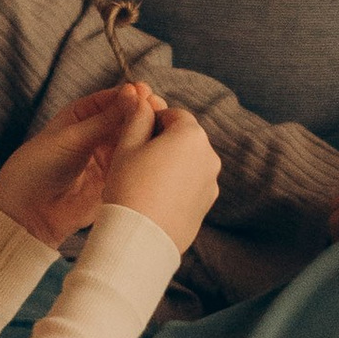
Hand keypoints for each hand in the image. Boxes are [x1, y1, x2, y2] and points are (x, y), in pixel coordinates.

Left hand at [0, 82, 162, 247]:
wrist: (29, 211)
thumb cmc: (38, 167)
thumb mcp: (72, 137)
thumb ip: (105, 119)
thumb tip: (134, 94)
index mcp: (81, 116)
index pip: (111, 100)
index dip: (129, 96)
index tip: (145, 93)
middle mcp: (96, 134)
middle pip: (127, 119)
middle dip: (143, 113)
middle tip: (157, 109)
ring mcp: (108, 157)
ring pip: (134, 141)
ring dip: (147, 134)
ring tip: (159, 130)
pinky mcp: (115, 179)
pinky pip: (134, 165)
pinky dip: (145, 158)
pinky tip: (154, 153)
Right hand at [103, 94, 221, 247]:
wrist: (139, 239)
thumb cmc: (129, 187)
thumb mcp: (127, 145)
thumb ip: (137, 117)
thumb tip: (142, 98)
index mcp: (192, 135)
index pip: (173, 114)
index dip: (151, 121)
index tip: (134, 137)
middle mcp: (210, 156)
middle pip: (184, 138)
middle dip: (163, 142)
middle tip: (135, 160)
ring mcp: (211, 183)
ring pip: (188, 163)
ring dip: (170, 164)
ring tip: (143, 182)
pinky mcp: (207, 205)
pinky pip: (191, 186)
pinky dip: (177, 186)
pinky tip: (154, 199)